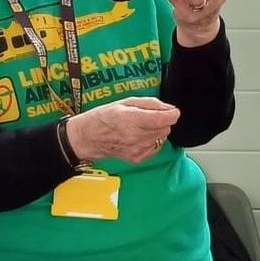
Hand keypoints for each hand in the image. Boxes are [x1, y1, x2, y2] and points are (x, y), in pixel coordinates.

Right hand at [65, 97, 180, 163]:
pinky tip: (139, 136)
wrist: (88, 138)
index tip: (172, 111)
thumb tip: (168, 108)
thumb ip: (149, 103)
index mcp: (131, 119)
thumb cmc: (103, 117)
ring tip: (141, 126)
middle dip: (162, 121)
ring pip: (162, 138)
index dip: (172, 113)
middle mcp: (135, 136)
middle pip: (165, 128)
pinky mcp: (137, 158)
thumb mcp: (125, 102)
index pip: (164, 119)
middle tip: (149, 116)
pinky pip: (156, 147)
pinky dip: (152, 141)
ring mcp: (137, 150)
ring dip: (156, 131)